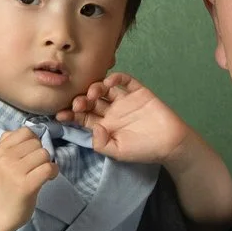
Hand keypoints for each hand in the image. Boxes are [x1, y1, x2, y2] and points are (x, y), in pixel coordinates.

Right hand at [0, 126, 59, 228]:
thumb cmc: (4, 188)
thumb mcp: (0, 162)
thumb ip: (11, 145)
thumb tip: (33, 132)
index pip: (25, 132)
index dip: (34, 141)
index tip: (32, 154)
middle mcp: (5, 158)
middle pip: (36, 142)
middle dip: (41, 153)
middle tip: (38, 167)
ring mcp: (15, 171)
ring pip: (44, 154)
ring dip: (48, 163)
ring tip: (42, 173)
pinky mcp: (26, 185)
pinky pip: (48, 168)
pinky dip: (53, 172)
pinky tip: (48, 179)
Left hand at [62, 70, 190, 164]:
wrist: (171, 142)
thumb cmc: (144, 150)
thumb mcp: (119, 153)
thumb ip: (102, 144)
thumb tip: (93, 128)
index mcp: (104, 127)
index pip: (83, 118)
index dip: (71, 115)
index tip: (60, 115)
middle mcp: (111, 112)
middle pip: (90, 102)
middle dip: (80, 101)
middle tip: (78, 104)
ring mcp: (124, 100)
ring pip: (104, 89)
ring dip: (95, 87)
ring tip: (93, 93)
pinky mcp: (137, 92)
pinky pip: (125, 80)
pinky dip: (116, 77)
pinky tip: (110, 81)